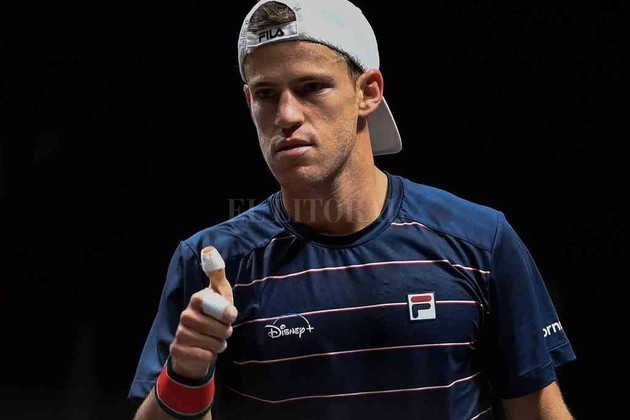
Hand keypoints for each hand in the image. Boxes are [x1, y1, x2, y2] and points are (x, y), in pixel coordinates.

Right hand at [169, 246, 237, 378]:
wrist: (195, 346)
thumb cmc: (212, 316)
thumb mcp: (220, 294)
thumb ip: (217, 274)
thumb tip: (209, 248)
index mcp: (196, 299)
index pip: (212, 304)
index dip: (226, 312)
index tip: (231, 316)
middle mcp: (185, 315)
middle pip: (216, 328)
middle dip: (225, 332)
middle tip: (223, 331)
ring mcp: (180, 333)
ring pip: (211, 343)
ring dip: (219, 344)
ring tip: (216, 341)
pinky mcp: (178, 351)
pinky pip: (204, 356)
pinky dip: (210, 356)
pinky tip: (206, 351)